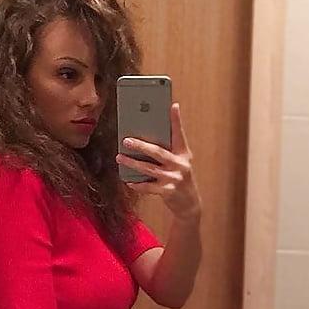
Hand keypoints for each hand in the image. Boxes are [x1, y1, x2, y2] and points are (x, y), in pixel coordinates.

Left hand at [116, 102, 201, 221]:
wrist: (190, 203)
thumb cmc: (179, 177)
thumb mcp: (178, 162)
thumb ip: (167, 149)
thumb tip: (145, 135)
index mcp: (183, 154)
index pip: (180, 134)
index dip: (176, 120)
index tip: (173, 105)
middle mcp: (181, 165)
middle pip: (158, 152)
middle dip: (141, 146)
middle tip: (126, 140)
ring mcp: (174, 179)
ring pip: (149, 169)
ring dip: (132, 163)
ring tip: (119, 157)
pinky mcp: (168, 192)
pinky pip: (148, 187)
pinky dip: (137, 184)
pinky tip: (128, 180)